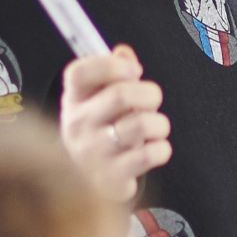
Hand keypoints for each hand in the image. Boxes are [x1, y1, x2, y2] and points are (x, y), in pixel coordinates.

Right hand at [60, 44, 171, 201]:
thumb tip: (124, 52)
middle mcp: (78, 125)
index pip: (79, 72)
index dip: (112, 65)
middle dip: (150, 93)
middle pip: (121, 95)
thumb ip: (113, 73)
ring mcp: (93, 153)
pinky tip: (153, 149)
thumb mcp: (99, 100)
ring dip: (160, 123)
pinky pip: (151, 154)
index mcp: (74, 100)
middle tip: (152, 102)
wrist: (88, 184)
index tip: (133, 70)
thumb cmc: (101, 132)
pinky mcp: (112, 178)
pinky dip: (162, 149)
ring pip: (142, 124)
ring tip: (155, 128)